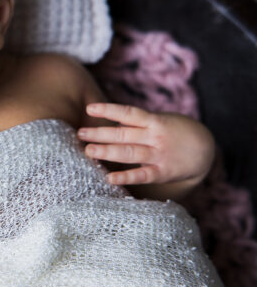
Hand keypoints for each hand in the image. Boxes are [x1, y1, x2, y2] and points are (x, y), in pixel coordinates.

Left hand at [77, 103, 214, 186]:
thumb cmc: (175, 131)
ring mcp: (159, 154)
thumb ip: (137, 122)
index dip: (108, 110)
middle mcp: (154, 137)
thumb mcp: (160, 120)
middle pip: (123, 134)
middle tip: (80, 133)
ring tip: (88, 151)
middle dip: (100, 133)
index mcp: (153, 121)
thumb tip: (110, 122)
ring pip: (130, 153)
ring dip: (107, 152)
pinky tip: (110, 178)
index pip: (128, 113)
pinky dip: (126, 177)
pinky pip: (142, 175)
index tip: (89, 108)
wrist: (207, 149)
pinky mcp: (163, 172)